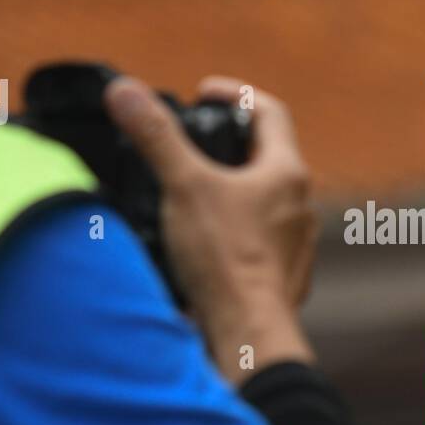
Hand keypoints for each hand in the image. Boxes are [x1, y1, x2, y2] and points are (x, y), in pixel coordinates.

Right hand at [104, 74, 317, 378]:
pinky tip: (203, 241)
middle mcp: (300, 205)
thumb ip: (156, 137)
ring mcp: (296, 244)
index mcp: (286, 173)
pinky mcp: (283, 276)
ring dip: (231, 191)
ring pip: (264, 202)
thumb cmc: (224, 258)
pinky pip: (259, 241)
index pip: (270, 112)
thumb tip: (124, 90)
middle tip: (191, 143)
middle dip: (228, 145)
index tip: (202, 94)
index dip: (235, 94)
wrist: (248, 333)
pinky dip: (233, 231)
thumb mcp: (184, 186)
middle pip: (267, 157)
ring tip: (192, 191)